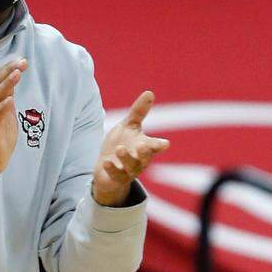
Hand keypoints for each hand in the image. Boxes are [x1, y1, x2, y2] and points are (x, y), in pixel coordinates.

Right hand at [0, 58, 26, 191]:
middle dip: (9, 72)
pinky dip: (2, 108)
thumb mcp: (6, 113)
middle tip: (22, 62)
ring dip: (6, 85)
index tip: (22, 60)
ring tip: (16, 74)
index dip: (9, 69)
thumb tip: (13, 83)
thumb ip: (7, 98)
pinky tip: (9, 100)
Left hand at [92, 90, 169, 206]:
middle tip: (144, 145)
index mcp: (144, 146)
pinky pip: (116, 175)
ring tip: (120, 149)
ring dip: (126, 158)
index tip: (165, 144)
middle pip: (145, 158)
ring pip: (131, 167)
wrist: (106, 166)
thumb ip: (139, 112)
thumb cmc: (122, 143)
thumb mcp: (128, 126)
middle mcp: (139, 160)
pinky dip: (111, 169)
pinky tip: (106, 162)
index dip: (159, 145)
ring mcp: (128, 170)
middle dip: (145, 153)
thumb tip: (150, 92)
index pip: (154, 145)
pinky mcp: (116, 178)